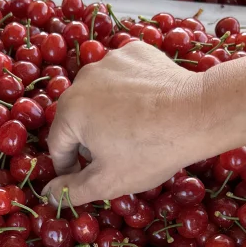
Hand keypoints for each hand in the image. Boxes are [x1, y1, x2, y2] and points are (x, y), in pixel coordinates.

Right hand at [44, 40, 202, 203]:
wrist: (197, 114)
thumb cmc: (149, 151)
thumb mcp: (108, 181)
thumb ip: (72, 190)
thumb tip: (47, 193)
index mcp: (69, 110)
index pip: (58, 145)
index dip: (69, 168)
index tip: (85, 179)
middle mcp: (83, 79)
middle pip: (78, 117)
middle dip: (90, 139)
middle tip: (115, 157)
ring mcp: (110, 60)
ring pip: (100, 94)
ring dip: (109, 112)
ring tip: (135, 131)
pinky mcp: (135, 53)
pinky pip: (123, 76)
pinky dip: (130, 90)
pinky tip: (147, 106)